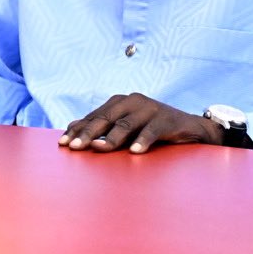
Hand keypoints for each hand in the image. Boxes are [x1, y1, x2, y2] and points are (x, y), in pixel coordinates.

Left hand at [59, 93, 220, 153]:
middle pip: (105, 119)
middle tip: (75, 147)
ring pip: (125, 125)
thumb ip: (102, 126)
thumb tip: (71, 127)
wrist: (190, 128)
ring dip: (111, 138)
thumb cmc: (151, 128)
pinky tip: (135, 152)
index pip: (93, 117)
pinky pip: (152, 131)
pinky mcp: (167, 119)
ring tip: (99, 148)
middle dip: (88, 134)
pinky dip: (143, 141)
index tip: (63, 143)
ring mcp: (150, 108)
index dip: (77, 130)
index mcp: (118, 102)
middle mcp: (132, 101)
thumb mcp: (125, 126)